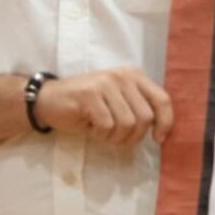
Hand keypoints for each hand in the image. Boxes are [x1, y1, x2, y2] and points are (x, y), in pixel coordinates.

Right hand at [36, 67, 173, 146]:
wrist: (48, 100)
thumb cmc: (87, 105)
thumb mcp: (119, 102)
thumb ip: (140, 109)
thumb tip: (163, 131)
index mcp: (134, 76)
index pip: (162, 100)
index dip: (165, 122)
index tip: (158, 139)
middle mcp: (122, 76)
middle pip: (145, 117)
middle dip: (133, 136)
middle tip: (116, 137)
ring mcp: (105, 84)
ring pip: (127, 124)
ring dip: (115, 136)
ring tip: (101, 130)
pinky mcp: (89, 95)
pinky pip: (107, 126)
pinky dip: (100, 134)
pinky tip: (90, 127)